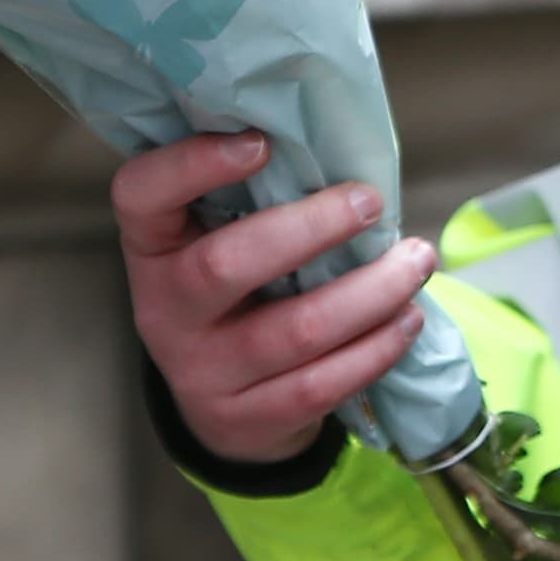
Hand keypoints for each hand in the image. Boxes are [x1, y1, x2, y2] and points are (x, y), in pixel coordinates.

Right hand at [111, 131, 435, 466]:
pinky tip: (408, 319)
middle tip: (370, 202)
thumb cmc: (236, 294)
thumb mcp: (217, 243)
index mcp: (153, 247)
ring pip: (296, 330)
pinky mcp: (248, 419)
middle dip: (311, 227)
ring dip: (372, 291)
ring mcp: (202, 372)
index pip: (142, 195)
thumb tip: (337, 142)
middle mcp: (164, 310)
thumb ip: (252, 197)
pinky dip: (376, 348)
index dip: (193, 164)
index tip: (262, 142)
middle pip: (226, 264)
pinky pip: (321, 384)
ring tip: (417, 259)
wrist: (224, 407)